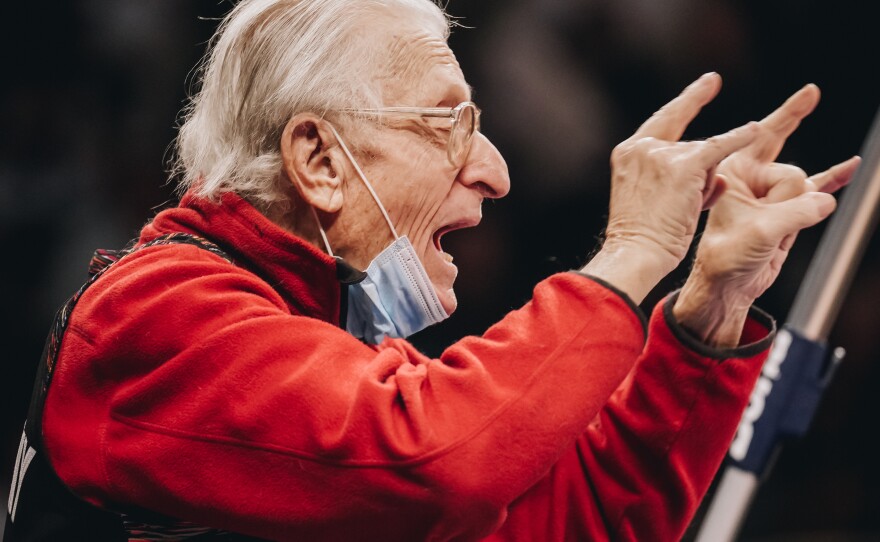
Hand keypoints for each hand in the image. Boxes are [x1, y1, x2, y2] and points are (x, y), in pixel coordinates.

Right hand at [583, 72, 757, 303]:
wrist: (636, 252)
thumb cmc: (642, 236)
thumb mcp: (646, 197)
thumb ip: (673, 176)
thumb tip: (718, 173)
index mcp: (628, 152)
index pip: (663, 121)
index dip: (688, 102)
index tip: (710, 83)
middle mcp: (642, 147)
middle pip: (688, 146)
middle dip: (698, 175)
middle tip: (684, 203)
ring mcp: (662, 154)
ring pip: (704, 156)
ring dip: (705, 186)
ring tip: (684, 212)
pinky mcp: (685, 165)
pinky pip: (719, 147)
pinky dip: (738, 140)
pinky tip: (756, 131)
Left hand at [674, 84, 860, 345]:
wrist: (728, 287)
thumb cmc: (726, 258)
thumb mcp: (760, 232)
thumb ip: (797, 212)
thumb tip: (826, 198)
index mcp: (732, 173)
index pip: (762, 136)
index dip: (788, 114)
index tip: (812, 91)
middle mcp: (751, 178)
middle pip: (783, 154)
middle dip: (792, 129)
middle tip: (810, 92)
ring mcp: (771, 194)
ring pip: (804, 184)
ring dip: (799, 207)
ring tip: (774, 232)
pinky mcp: (788, 210)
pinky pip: (816, 188)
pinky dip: (833, 179)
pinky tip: (850, 167)